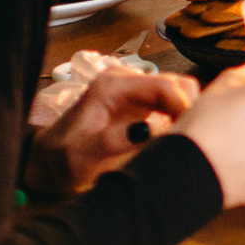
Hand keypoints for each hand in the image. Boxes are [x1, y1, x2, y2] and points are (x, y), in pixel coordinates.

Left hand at [26, 68, 199, 193]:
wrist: (49, 161)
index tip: (195, 133)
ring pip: (180, 94)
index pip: (164, 85)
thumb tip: (152, 129)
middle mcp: (128, 82)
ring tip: (188, 143)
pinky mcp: (143, 107)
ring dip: (190, 115)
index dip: (185, 105)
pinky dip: (183, 120)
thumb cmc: (62, 158)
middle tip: (194, 141)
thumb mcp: (83, 153)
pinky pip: (173, 106)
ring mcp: (137, 93)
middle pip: (177, 85)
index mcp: (113, 86)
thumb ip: (115, 140)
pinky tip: (180, 141)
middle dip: (192, 109)